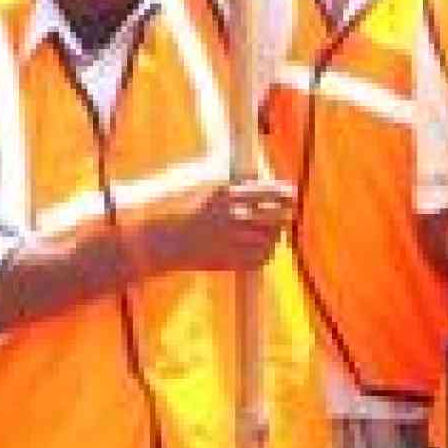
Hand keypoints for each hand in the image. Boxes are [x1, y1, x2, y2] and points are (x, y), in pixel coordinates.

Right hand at [140, 179, 295, 273]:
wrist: (156, 240)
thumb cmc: (177, 207)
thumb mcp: (205, 186)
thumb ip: (236, 186)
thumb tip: (268, 187)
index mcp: (226, 192)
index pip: (270, 192)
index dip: (285, 195)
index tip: (292, 195)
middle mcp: (231, 215)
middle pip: (275, 216)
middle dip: (284, 216)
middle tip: (289, 215)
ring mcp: (229, 240)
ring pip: (269, 239)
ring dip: (273, 235)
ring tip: (270, 232)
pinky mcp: (227, 261)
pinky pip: (258, 259)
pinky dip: (263, 253)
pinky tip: (259, 248)